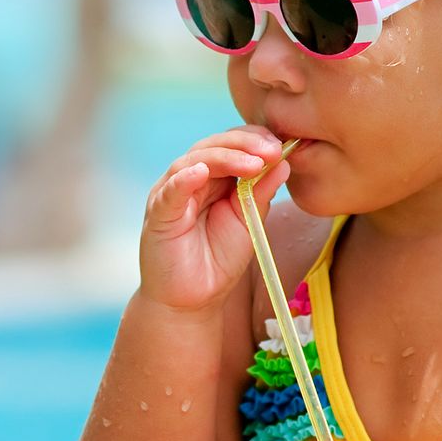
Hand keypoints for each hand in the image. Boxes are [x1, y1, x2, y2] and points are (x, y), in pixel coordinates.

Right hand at [138, 124, 290, 316]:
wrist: (192, 300)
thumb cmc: (217, 260)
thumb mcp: (248, 223)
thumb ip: (261, 193)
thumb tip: (283, 162)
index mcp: (214, 178)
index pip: (232, 145)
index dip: (255, 140)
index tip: (282, 147)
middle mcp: (190, 178)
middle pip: (213, 145)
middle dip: (244, 144)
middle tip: (271, 151)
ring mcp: (172, 193)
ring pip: (194, 161)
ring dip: (224, 158)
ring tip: (252, 164)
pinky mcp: (158, 214)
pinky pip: (169, 192)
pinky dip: (183, 180)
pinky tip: (200, 173)